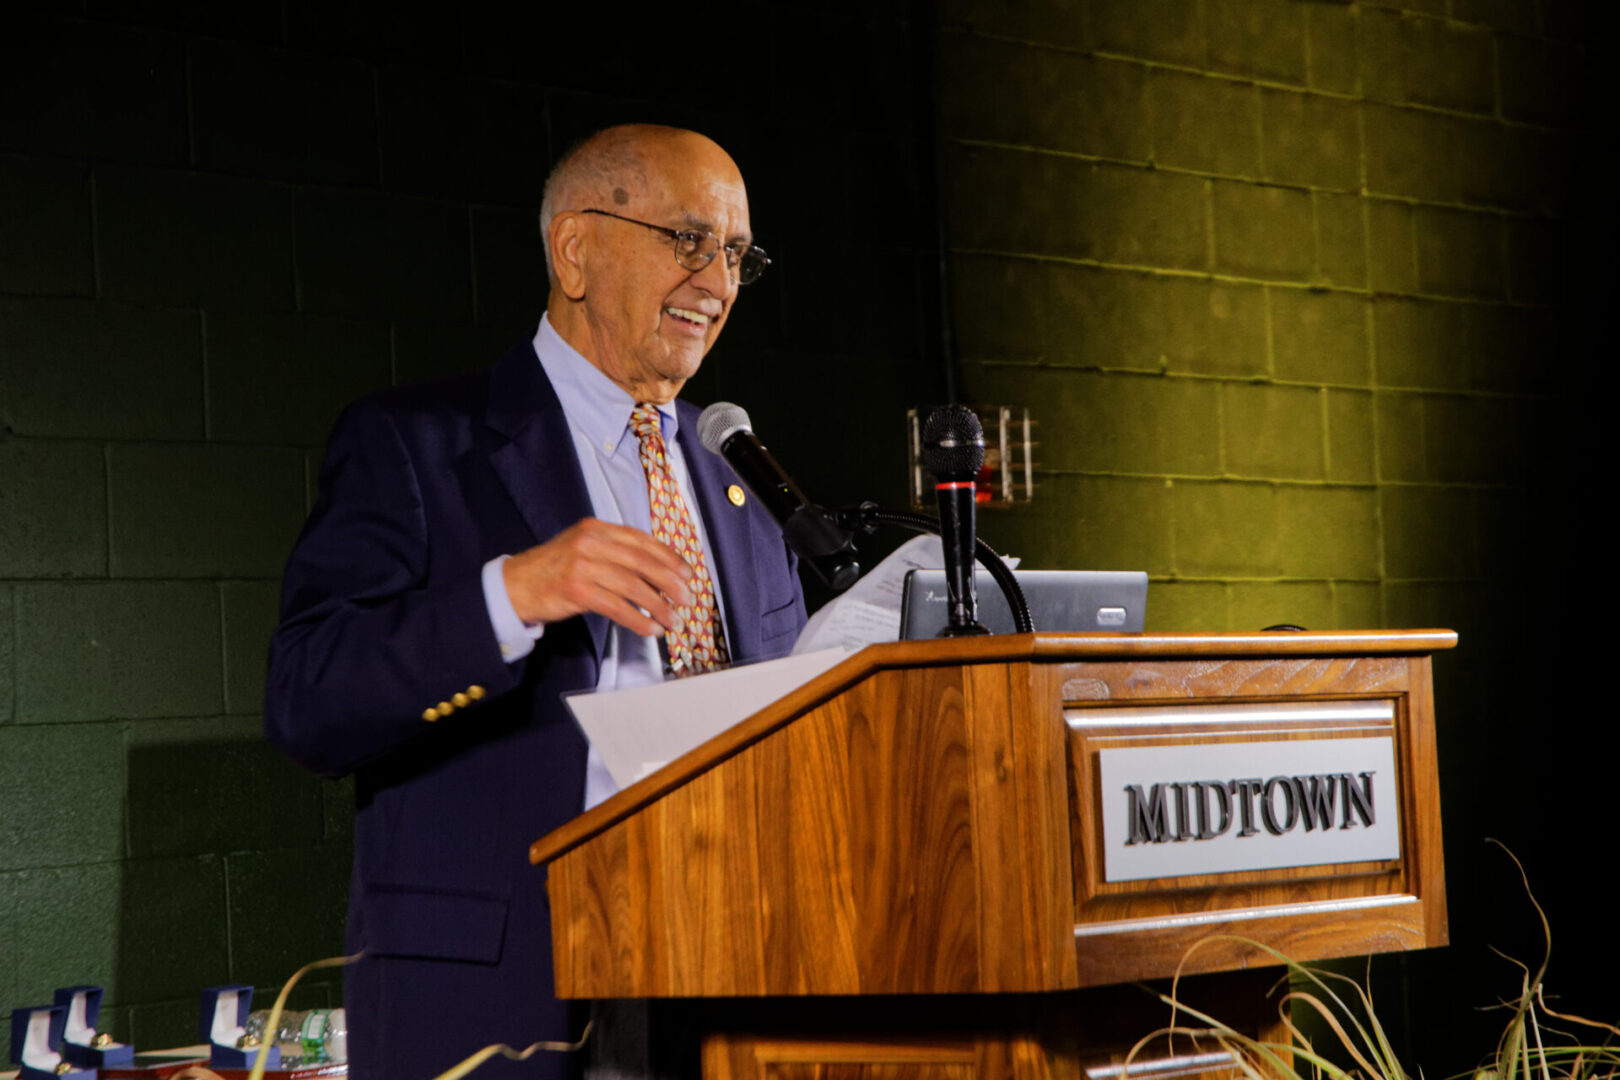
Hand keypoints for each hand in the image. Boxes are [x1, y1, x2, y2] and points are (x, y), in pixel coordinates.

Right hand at [502, 518, 695, 636]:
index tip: (687, 574)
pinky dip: (638, 619)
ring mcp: (582, 565)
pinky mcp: (576, 590)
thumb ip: (615, 553)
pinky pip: (617, 607)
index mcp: (596, 528)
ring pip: (633, 586)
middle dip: (671, 583)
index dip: (670, 558)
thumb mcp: (583, 548)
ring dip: (658, 606)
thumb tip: (657, 574)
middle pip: (643, 562)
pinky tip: (650, 629)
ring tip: (672, 620)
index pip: (642, 540)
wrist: (514, 586)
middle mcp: (591, 542)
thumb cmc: (552, 570)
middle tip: (687, 599)